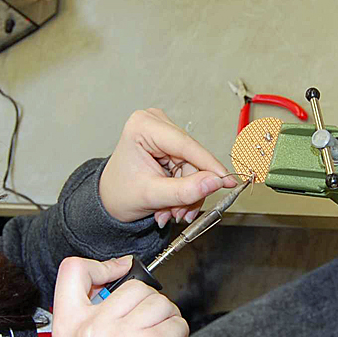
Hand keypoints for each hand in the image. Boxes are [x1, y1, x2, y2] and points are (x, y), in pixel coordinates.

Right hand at [51, 256, 190, 336]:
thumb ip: (94, 310)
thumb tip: (119, 270)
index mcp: (68, 328)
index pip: (71, 271)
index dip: (100, 266)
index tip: (118, 272)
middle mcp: (91, 331)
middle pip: (132, 286)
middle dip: (147, 305)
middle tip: (142, 333)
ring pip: (159, 301)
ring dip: (165, 319)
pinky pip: (177, 320)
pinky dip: (178, 334)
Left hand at [99, 109, 238, 226]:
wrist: (110, 201)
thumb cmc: (119, 194)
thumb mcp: (152, 196)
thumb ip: (185, 191)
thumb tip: (214, 182)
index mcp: (142, 126)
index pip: (185, 145)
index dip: (209, 165)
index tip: (227, 180)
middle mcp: (154, 124)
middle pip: (192, 158)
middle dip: (190, 189)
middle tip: (181, 212)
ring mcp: (164, 133)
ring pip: (194, 167)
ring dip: (187, 194)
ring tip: (170, 211)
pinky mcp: (170, 145)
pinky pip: (190, 169)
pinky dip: (185, 190)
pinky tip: (171, 202)